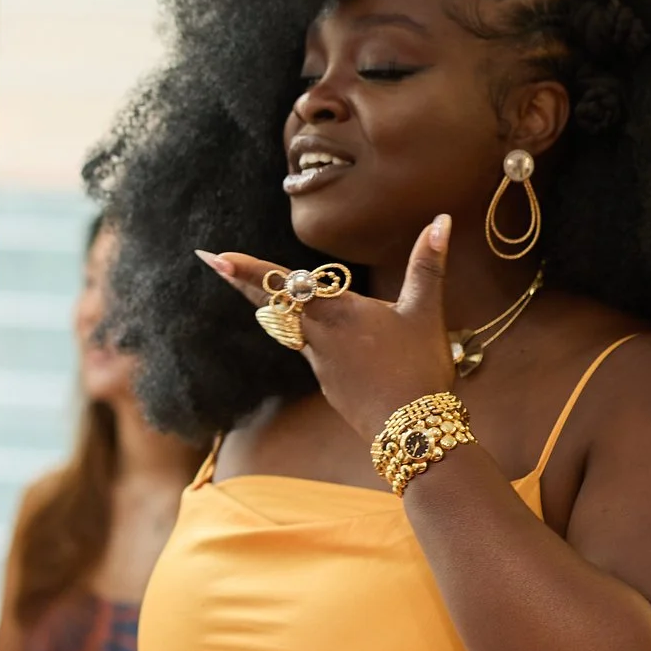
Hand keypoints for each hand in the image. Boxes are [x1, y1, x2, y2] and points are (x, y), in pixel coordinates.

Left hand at [197, 215, 457, 437]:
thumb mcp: (426, 313)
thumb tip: (441, 220)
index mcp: (337, 312)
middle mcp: (319, 335)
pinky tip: (308, 326)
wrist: (411, 429)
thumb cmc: (418, 368)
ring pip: (287, 326)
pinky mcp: (327, 381)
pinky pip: (307, 347)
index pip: (284, 284)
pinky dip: (299, 330)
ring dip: (267, 303)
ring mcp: (319, 361)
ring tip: (243, 284)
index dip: (247, 269)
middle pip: (271, 302)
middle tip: (209, 260)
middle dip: (240, 280)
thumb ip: (427, 266)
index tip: (215, 257)